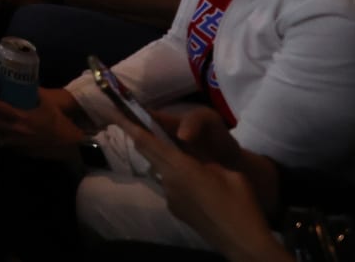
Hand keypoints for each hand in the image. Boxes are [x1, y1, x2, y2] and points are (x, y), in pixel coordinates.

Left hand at [0, 83, 84, 163]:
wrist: (67, 140)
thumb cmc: (57, 119)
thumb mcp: (47, 101)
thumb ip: (34, 91)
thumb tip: (23, 81)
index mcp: (22, 117)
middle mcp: (17, 130)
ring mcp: (18, 142)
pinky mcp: (21, 149)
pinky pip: (5, 143)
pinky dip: (0, 136)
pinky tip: (2, 131)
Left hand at [112, 117, 289, 261]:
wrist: (242, 242)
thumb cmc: (241, 204)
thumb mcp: (228, 172)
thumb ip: (205, 158)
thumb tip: (191, 153)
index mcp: (180, 168)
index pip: (147, 142)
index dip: (128, 125)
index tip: (112, 111)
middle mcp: (168, 181)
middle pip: (148, 152)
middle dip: (139, 135)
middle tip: (132, 119)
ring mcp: (170, 198)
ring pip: (162, 169)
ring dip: (166, 159)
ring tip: (190, 160)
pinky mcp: (175, 210)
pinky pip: (171, 186)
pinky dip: (177, 177)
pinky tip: (198, 185)